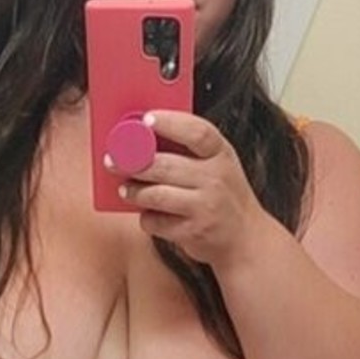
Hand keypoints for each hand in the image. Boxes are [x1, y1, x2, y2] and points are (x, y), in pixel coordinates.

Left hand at [112, 109, 262, 266]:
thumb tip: (146, 136)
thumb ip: (191, 152)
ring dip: (135, 192)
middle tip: (114, 160)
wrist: (246, 239)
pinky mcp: (192, 232)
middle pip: (166, 165)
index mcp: (222, 154)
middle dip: (134, 162)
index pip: (197, 132)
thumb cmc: (224, 197)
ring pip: (157, 195)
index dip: (170, 123)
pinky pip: (157, 222)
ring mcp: (205, 206)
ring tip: (125, 189)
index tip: (146, 119)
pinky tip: (147, 213)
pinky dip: (147, 218)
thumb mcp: (218, 166)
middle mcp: (216, 178)